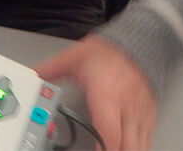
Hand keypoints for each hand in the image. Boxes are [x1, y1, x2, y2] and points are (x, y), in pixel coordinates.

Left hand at [36, 35, 156, 150]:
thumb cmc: (108, 52)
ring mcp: (139, 113)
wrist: (137, 42)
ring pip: (137, 145)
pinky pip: (146, 139)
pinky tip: (125, 147)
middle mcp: (125, 107)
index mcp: (106, 95)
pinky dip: (136, 146)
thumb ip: (51, 70)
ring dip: (125, 150)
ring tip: (110, 149)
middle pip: (125, 145)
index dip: (103, 148)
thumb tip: (33, 75)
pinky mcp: (148, 115)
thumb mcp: (75, 57)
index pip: (109, 131)